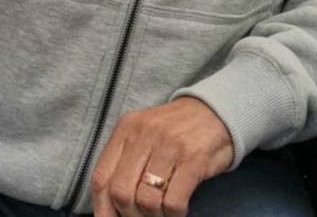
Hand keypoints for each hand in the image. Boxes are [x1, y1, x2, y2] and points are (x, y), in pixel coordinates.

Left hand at [91, 97, 233, 216]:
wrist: (215, 110)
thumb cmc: (175, 131)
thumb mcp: (143, 135)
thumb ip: (125, 163)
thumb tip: (109, 208)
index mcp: (126, 128)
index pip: (101, 177)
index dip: (102, 209)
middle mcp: (144, 133)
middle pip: (121, 192)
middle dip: (130, 215)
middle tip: (144, 216)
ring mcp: (169, 145)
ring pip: (146, 201)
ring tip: (162, 212)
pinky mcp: (193, 159)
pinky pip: (173, 203)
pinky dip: (174, 215)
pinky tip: (178, 209)